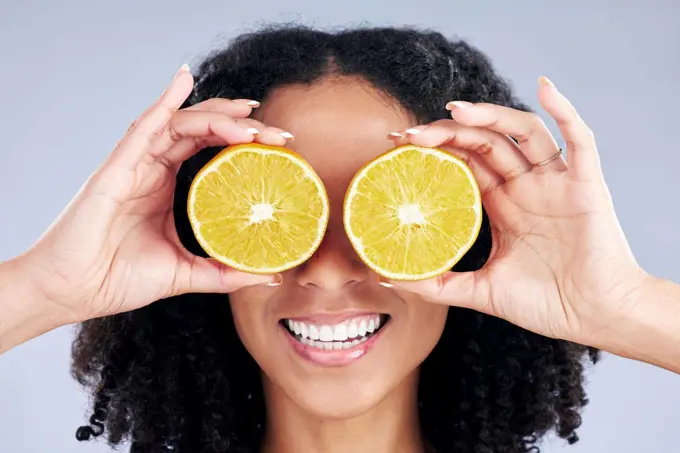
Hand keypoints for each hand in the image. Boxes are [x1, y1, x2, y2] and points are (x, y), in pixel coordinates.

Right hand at [15, 65, 286, 323]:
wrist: (75, 291)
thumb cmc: (120, 278)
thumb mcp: (186, 273)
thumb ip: (225, 273)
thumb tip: (270, 276)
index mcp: (168, 187)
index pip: (211, 151)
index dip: (244, 141)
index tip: (279, 144)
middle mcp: (153, 169)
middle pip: (203, 132)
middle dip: (242, 126)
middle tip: (278, 134)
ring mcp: (135, 164)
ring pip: (181, 124)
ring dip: (218, 116)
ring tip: (252, 118)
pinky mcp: (117, 167)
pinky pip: (144, 126)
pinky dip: (165, 100)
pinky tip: (184, 78)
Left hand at [384, 77, 648, 345]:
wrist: (595, 318)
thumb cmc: (545, 304)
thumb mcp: (481, 291)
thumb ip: (438, 285)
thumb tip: (390, 279)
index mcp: (501, 204)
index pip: (462, 162)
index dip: (432, 148)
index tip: (396, 144)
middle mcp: (526, 186)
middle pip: (484, 142)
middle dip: (447, 132)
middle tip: (410, 133)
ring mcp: (555, 182)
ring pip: (522, 132)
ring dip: (490, 115)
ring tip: (454, 110)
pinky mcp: (586, 185)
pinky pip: (580, 139)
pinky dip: (564, 110)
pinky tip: (545, 87)